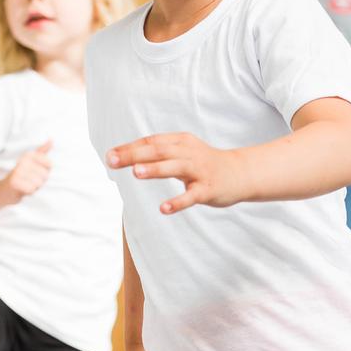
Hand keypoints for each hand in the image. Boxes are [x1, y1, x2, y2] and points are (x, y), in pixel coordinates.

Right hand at [0, 141, 51, 203]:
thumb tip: (52, 139)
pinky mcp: (14, 182)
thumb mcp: (31, 161)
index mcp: (28, 155)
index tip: (35, 172)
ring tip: (25, 184)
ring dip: (34, 187)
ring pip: (39, 183)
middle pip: (45, 175)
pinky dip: (28, 192)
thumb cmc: (21, 176)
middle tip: (28, 180)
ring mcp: (17, 171)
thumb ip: (42, 151)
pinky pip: (31, 190)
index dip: (45, 172)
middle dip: (39, 181)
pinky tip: (21, 190)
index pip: (50, 165)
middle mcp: (22, 161)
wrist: (2, 190)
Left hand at [107, 133, 243, 213]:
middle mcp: (189, 153)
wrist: (241, 173)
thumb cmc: (205, 163)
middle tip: (112, 160)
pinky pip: (192, 196)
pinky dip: (178, 201)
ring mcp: (200, 171)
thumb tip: (126, 158)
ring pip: (175, 168)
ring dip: (155, 169)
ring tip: (135, 172)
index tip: (109, 155)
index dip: (130, 148)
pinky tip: (164, 208)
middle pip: (159, 151)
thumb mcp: (183, 153)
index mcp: (181, 142)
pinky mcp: (208, 189)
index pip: (152, 142)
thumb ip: (159, 154)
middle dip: (134, 155)